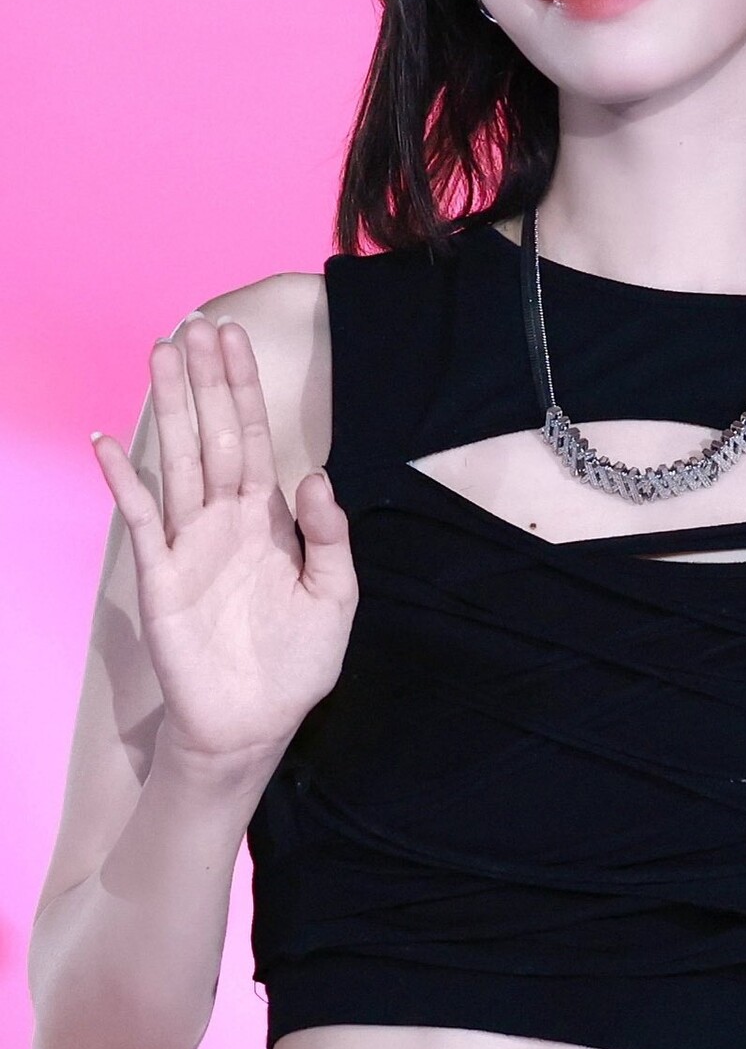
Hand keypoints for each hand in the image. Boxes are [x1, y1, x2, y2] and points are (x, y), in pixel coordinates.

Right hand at [92, 313, 358, 771]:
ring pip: (177, 460)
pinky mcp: (159, 577)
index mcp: (265, 518)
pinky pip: (140, 518)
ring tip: (160, 354)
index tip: (232, 336)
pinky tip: (107, 441)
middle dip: (205, 379)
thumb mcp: (335, 595)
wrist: (254, 725)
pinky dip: (123, 479)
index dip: (242, 386)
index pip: (252, 436)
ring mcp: (188, 543)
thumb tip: (314, 475)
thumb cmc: (295, 662)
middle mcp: (223, 519)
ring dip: (168, 408)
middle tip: (195, 323)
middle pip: (213, 433)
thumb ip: (330, 534)